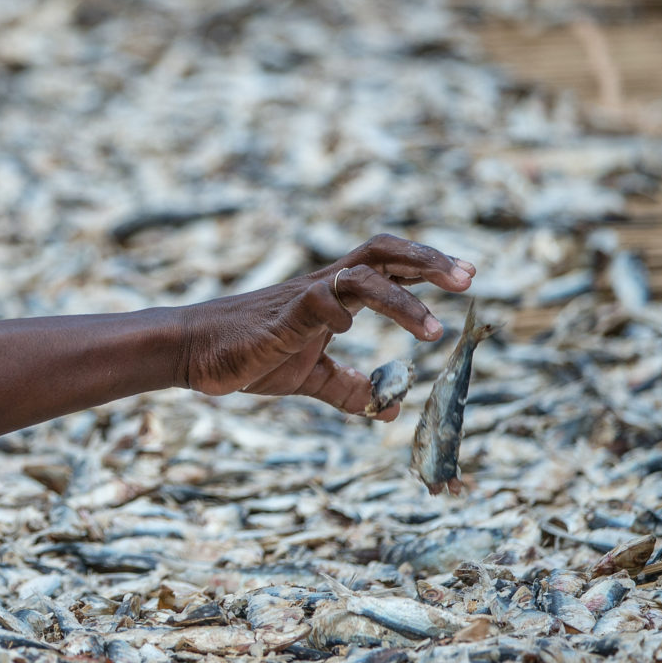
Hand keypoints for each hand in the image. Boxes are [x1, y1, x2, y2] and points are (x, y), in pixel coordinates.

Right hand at [178, 234, 474, 418]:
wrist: (192, 351)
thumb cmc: (247, 355)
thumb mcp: (307, 377)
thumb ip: (347, 387)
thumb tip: (389, 410)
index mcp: (334, 295)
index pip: (390, 267)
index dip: (429, 268)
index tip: (467, 278)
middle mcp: (325, 286)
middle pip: (385, 252)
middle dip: (430, 261)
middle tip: (469, 278)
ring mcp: (305, 297)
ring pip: (363, 276)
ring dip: (404, 299)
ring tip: (434, 331)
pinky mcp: (282, 316)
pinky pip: (320, 301)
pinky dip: (342, 311)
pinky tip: (350, 330)